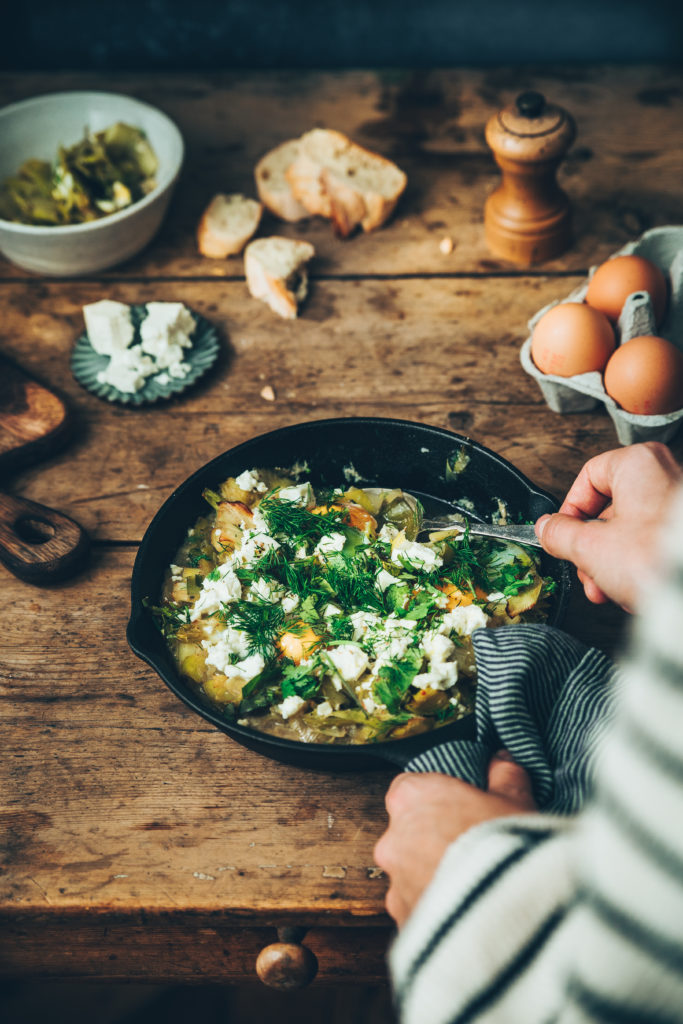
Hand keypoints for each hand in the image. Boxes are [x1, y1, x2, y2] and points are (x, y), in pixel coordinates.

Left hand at [373, 752, 536, 926]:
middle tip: (471, 849)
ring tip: (474, 885)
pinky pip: (418, 911)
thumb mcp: (515, 799)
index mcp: (411, 798)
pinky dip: (437, 912)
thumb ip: (504, 774)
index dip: (436, 798)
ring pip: (412, 875)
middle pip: (409, 833)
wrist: (503, 916)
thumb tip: (502, 760)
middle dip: (435, 840)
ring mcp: (395, 884)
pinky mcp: (403, 922)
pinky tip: (467, 913)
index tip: (459, 807)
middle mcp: (393, 839)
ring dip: (435, 878)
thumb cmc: (504, 846)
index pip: (410, 788)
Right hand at [536, 443, 680, 612]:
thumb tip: (547, 529)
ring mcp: (678, 506)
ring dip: (611, 563)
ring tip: (606, 588)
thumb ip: (560, 535)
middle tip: (584, 568)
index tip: (562, 534)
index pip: (588, 477)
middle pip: (609, 509)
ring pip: (630, 530)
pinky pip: (652, 543)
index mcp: (639, 464)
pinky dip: (637, 565)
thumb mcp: (590, 547)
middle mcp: (664, 476)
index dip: (569, 511)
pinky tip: (631, 589)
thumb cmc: (660, 558)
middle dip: (592, 549)